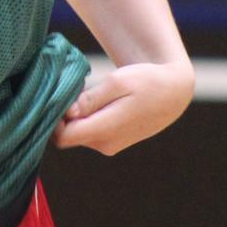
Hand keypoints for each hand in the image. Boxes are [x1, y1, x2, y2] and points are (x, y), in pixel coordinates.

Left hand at [52, 61, 193, 156]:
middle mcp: (105, 144)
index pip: (63, 136)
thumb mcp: (118, 82)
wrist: (172, 93)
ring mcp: (109, 146)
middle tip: (77, 90)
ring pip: (77, 134)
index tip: (61, 96)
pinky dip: (86, 119)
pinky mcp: (111, 143)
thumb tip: (68, 113)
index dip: (54, 118)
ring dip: (76, 117)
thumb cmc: (146, 81)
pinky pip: (88, 133)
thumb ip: (91, 99)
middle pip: (67, 135)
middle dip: (64, 116)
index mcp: (106, 129)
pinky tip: (98, 102)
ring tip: (93, 94)